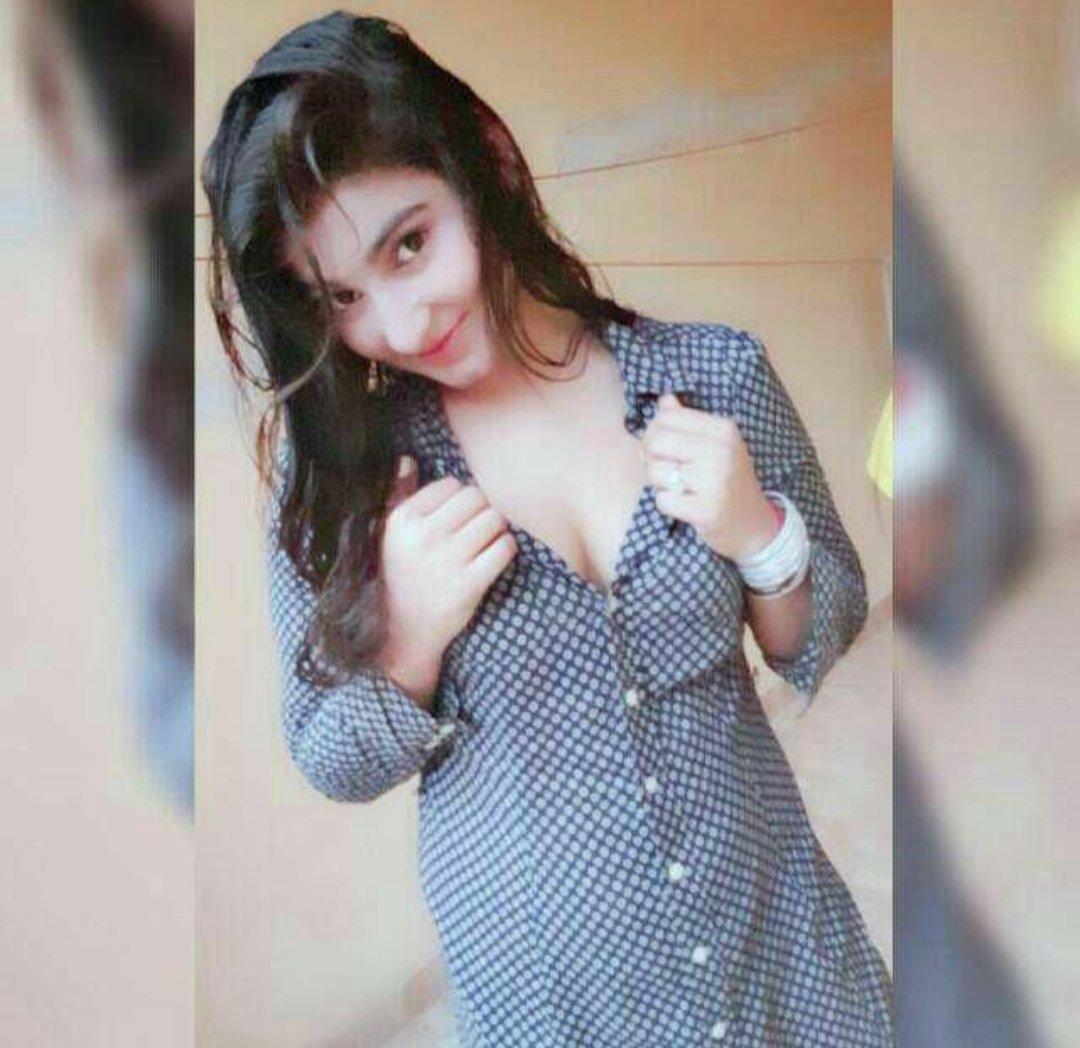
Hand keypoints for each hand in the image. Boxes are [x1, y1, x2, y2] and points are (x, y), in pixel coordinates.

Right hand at [378, 456, 517, 671]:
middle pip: (477, 498)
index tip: (455, 520)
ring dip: (496, 530)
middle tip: (476, 531)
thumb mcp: (389, 535)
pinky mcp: (469, 585)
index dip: (460, 500)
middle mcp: (423, 536)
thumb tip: (408, 459)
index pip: (452, 485)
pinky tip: (493, 558)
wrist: (403, 632)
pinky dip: (506, 549)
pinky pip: (506, 547)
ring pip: (495, 519)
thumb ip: (398, 494)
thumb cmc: (400, 575)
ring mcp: (447, 561)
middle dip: (482, 511)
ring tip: (484, 544)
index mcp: (403, 520)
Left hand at [642, 393, 778, 560]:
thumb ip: (688, 421)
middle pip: (657, 441)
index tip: (663, 448)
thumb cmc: (728, 480)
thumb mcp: (716, 444)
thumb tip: (664, 400)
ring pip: (656, 471)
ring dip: (659, 483)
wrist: (754, 523)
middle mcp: (720, 451)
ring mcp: (714, 481)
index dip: (653, 432)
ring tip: (678, 487)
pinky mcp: (705, 510)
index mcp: (723, 429)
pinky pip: (663, 500)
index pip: (666, 417)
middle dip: (650, 457)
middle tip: (664, 469)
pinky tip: (685, 504)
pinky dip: (668, 504)